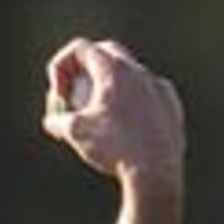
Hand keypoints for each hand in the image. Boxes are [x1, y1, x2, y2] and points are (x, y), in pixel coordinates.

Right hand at [42, 37, 183, 187]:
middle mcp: (139, 71)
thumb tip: (52, 122)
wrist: (155, 175)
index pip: (81, 48)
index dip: (62, 65)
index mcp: (114, 69)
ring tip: (103, 112)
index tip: (59, 93)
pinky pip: (150, 95)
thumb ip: (59, 122)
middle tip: (77, 90)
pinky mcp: (172, 107)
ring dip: (112, 85)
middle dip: (87, 67)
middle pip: (107, 52)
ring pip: (131, 74)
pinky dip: (136, 103)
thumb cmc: (115, 150)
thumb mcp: (77, 134)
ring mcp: (158, 87)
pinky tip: (130, 124)